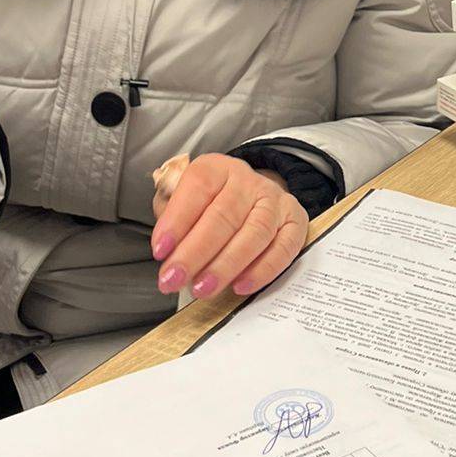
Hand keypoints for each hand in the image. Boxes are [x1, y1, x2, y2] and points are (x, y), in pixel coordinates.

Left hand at [150, 154, 307, 299]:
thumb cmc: (209, 205)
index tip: (160, 251)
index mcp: (217, 168)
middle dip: (195, 252)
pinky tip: (240, 286)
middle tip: (174, 279)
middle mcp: (248, 180)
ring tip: (203, 288)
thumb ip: (171, 216)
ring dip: (226, 265)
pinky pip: (284, 247)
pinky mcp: (295, 221)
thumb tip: (166, 247)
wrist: (251, 199)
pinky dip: (263, 270)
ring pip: (254, 233)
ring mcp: (275, 200)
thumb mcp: (183, 199)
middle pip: (223, 215)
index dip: (177, 220)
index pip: (197, 188)